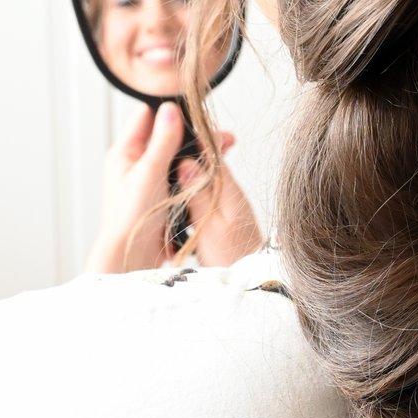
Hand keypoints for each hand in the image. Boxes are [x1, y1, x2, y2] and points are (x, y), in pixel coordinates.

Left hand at [86, 104, 258, 273]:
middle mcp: (136, 164)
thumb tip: (171, 108)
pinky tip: (215, 171)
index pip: (147, 117)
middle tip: (223, 137)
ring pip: (177, 158)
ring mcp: (149, 181)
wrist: (131, 258)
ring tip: (226, 150)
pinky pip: (181, 177)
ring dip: (199, 154)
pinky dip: (197, 173)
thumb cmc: (133, 217)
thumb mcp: (149, 172)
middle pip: (167, 138)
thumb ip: (162, 140)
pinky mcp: (162, 197)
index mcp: (125, 152)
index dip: (172, 112)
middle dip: (195, 135)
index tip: (197, 112)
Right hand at [175, 144, 263, 266]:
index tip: (173, 133)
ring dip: (189, 178)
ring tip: (167, 172)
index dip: (193, 142)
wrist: (253, 284)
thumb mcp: (210, 227)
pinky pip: (208, 198)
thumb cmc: (232, 259)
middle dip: (188, 158)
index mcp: (229, 191)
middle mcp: (232, 194)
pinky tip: (181, 200)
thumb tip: (187, 163)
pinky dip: (194, 196)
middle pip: (208, 166)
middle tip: (164, 151)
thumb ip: (199, 195)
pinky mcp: (226, 220)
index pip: (211, 155)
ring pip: (206, 182)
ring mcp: (231, 206)